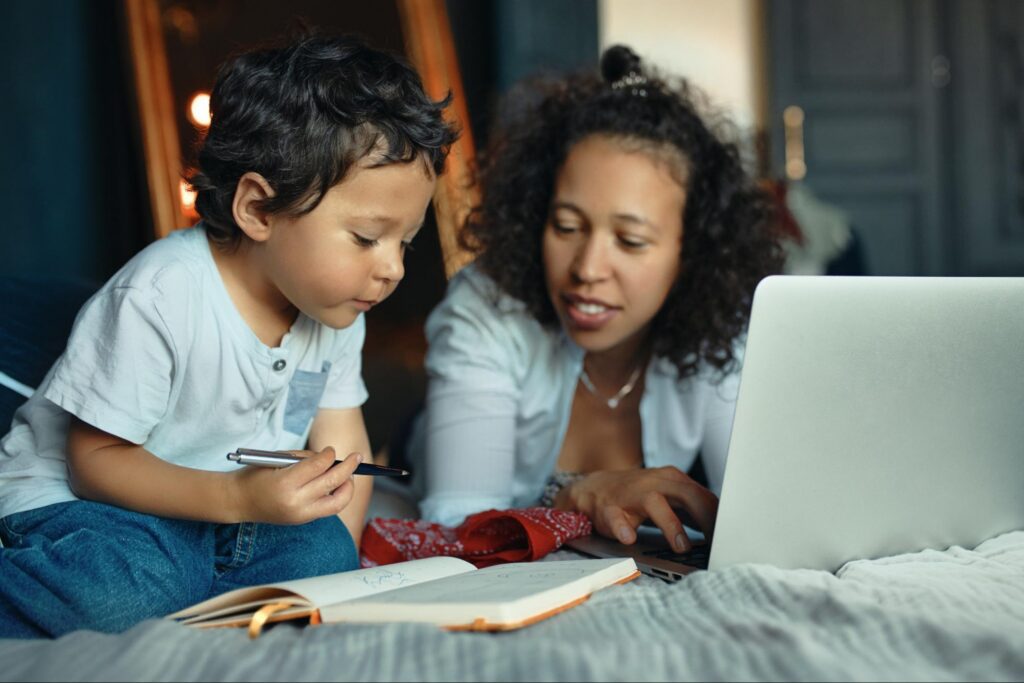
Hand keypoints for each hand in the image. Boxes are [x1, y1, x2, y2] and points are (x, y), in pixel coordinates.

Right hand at [228, 447, 360, 524]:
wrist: (238, 501)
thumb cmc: (255, 475)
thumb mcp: (277, 459)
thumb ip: (304, 459)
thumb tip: (330, 458)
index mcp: (285, 483)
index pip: (318, 465)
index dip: (329, 455)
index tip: (331, 450)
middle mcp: (296, 502)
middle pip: (332, 482)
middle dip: (348, 467)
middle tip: (357, 457)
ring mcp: (301, 514)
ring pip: (337, 502)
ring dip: (348, 486)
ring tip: (351, 475)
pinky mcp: (303, 520)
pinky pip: (328, 509)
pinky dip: (337, 496)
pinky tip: (338, 486)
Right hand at [556, 466, 717, 552]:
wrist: (594, 489)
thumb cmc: (639, 496)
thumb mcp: (669, 497)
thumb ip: (693, 510)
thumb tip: (723, 532)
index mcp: (673, 480)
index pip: (704, 495)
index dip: (720, 517)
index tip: (733, 537)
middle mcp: (655, 483)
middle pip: (687, 494)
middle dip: (705, 517)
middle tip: (717, 541)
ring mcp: (631, 494)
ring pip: (654, 503)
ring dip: (671, 525)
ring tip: (682, 547)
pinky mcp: (609, 508)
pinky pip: (617, 517)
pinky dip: (624, 528)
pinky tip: (630, 538)